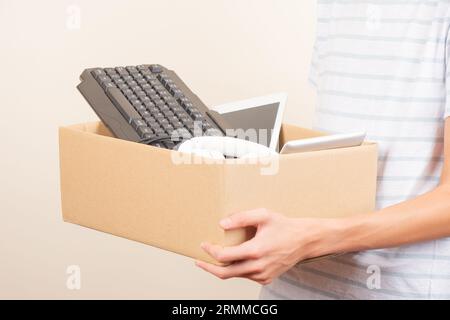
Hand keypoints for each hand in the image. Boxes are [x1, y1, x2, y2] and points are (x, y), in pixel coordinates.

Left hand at [196, 208, 340, 284]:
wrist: (305, 241)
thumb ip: (241, 218)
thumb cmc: (284, 226)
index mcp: (256, 251)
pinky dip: (238, 269)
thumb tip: (222, 223)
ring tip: (216, 257)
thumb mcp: (263, 215)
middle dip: (208, 268)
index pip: (224, 256)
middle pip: (225, 273)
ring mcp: (262, 275)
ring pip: (236, 275)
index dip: (210, 251)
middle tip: (198, 261)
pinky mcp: (266, 279)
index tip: (204, 244)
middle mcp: (258, 267)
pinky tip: (236, 258)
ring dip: (224, 267)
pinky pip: (246, 276)